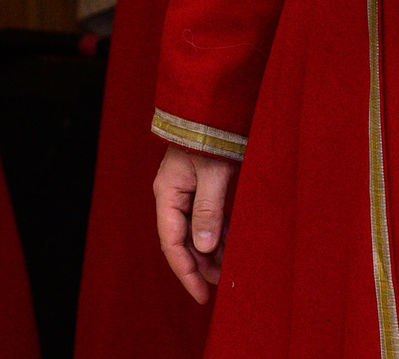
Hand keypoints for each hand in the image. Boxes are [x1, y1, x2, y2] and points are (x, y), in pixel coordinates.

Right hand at [153, 146, 235, 301]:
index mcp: (168, 194)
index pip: (173, 243)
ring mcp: (186, 190)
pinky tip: (230, 246)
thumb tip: (206, 248)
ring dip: (211, 251)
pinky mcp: (201, 185)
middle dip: (200, 265)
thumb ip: (208, 210)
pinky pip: (206, 217)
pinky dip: (218, 233)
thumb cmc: (211, 134)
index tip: (202, 295)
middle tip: (221, 285)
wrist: (214, 103)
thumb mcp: (213, 174)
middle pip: (183, 240)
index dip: (187, 272)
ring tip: (230, 269)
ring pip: (195, 230)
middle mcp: (173, 195)